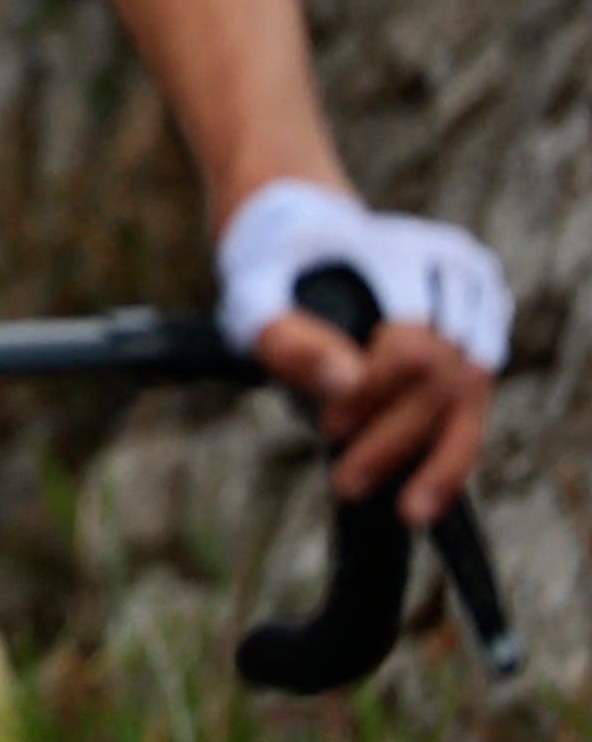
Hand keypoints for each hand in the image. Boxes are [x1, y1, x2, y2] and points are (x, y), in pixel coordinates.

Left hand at [217, 178, 503, 519]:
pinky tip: (428, 488)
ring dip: (442, 456)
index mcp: (402, 249)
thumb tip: (345, 387)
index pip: (411, 348)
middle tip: (349, 483)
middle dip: (399, 438)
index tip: (330, 430)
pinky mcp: (486, 322)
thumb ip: (287, 338)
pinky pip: (478, 395)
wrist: (303, 231)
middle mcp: (457, 267)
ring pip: (475, 391)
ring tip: (410, 510)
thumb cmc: (272, 267)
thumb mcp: (253, 296)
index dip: (373, 398)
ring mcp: (481, 294)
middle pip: (446, 374)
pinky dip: (454, 443)